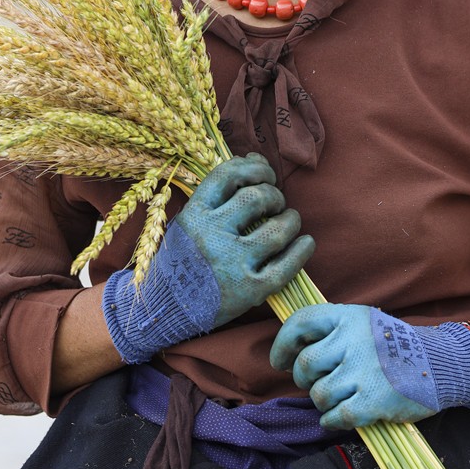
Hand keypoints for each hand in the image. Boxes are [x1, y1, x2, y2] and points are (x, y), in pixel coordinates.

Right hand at [176, 154, 314, 325]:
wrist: (164, 309)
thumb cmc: (180, 260)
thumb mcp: (187, 222)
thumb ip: (217, 195)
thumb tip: (255, 159)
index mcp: (194, 214)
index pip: (230, 175)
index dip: (255, 168)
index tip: (265, 174)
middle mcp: (212, 235)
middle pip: (258, 198)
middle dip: (274, 196)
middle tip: (276, 204)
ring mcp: (231, 264)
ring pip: (277, 229)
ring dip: (291, 220)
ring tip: (289, 221)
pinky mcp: (248, 291)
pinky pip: (286, 266)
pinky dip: (302, 250)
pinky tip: (306, 243)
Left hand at [269, 304, 469, 429]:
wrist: (442, 365)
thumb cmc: (396, 348)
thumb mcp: (366, 324)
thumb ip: (333, 332)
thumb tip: (290, 351)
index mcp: (350, 316)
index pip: (301, 323)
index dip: (282, 344)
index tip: (280, 361)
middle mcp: (355, 340)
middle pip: (305, 365)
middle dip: (304, 379)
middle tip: (316, 383)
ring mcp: (365, 371)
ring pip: (318, 393)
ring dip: (323, 402)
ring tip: (339, 398)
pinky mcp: (374, 400)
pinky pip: (336, 416)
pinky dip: (332, 420)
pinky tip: (340, 417)